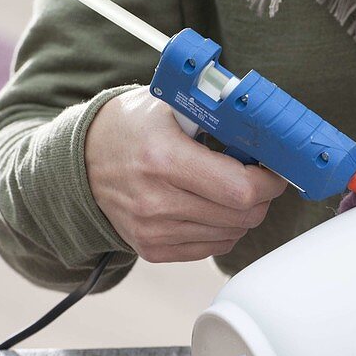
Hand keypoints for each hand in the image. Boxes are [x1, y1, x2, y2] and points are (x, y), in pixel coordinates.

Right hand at [85, 87, 287, 261]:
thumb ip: (218, 115)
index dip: (269, 181)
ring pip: (232, 233)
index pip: (241, 189)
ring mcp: (153, 230)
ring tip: (229, 187)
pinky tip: (212, 205)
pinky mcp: (152, 249)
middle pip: (243, 215)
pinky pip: (212, 247)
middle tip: (259, 176)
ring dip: (243, 212)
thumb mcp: (170, 106)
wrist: (81, 162)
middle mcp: (156, 201)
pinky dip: (224, 228)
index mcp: (163, 159)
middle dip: (262, 196)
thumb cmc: (131, 128)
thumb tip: (268, 129)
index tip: (274, 169)